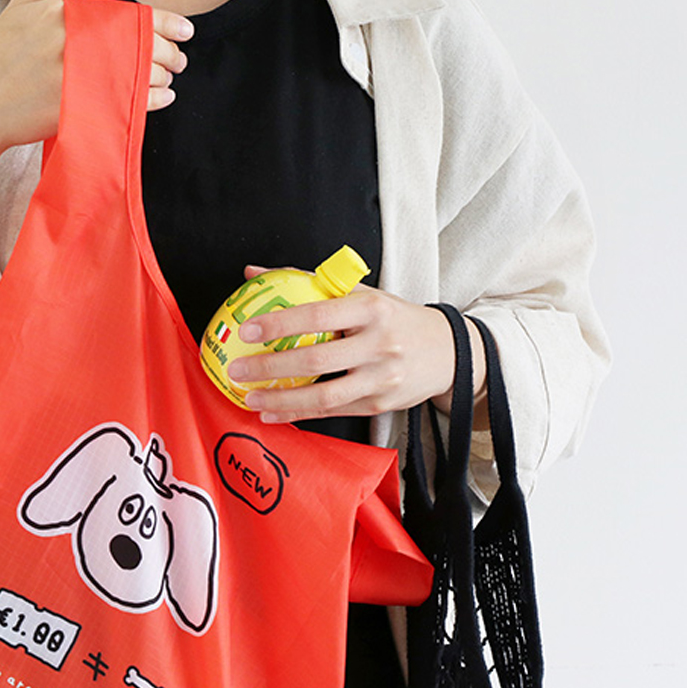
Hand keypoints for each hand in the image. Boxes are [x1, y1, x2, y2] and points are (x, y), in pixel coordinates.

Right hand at [0, 0, 192, 266]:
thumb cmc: (1, 58)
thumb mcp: (22, 8)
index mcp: (65, 13)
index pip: (129, 13)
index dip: (165, 22)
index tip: (185, 30)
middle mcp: (74, 41)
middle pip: (141, 44)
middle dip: (170, 52)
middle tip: (181, 59)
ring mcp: (78, 76)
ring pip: (140, 74)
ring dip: (164, 77)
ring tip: (169, 78)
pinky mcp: (82, 107)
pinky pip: (131, 102)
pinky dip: (153, 100)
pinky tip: (162, 97)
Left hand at [226, 264, 487, 424]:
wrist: (449, 352)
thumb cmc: (394, 319)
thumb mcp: (361, 293)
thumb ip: (308, 284)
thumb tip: (254, 273)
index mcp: (372, 309)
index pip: (318, 315)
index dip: (280, 324)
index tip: (248, 329)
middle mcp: (379, 344)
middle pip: (316, 361)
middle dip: (270, 367)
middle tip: (237, 369)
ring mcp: (381, 378)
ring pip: (324, 396)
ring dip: (282, 400)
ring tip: (249, 398)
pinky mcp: (380, 405)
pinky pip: (333, 412)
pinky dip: (299, 414)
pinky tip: (273, 412)